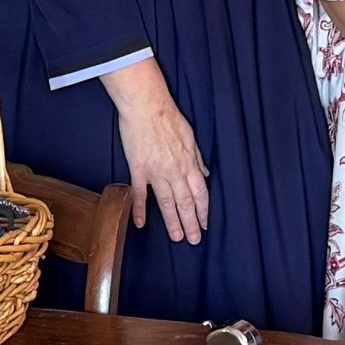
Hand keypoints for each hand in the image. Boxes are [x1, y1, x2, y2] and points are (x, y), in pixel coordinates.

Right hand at [106, 60, 211, 244]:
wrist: (146, 104)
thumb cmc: (168, 116)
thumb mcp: (190, 136)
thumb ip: (197, 158)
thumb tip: (205, 172)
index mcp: (188, 162)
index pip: (200, 192)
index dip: (204, 210)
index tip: (206, 224)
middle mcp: (175, 170)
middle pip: (186, 202)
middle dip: (192, 222)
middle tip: (194, 240)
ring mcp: (156, 171)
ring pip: (167, 202)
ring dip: (173, 222)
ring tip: (177, 237)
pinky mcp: (138, 168)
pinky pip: (140, 193)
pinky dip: (140, 209)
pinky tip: (140, 223)